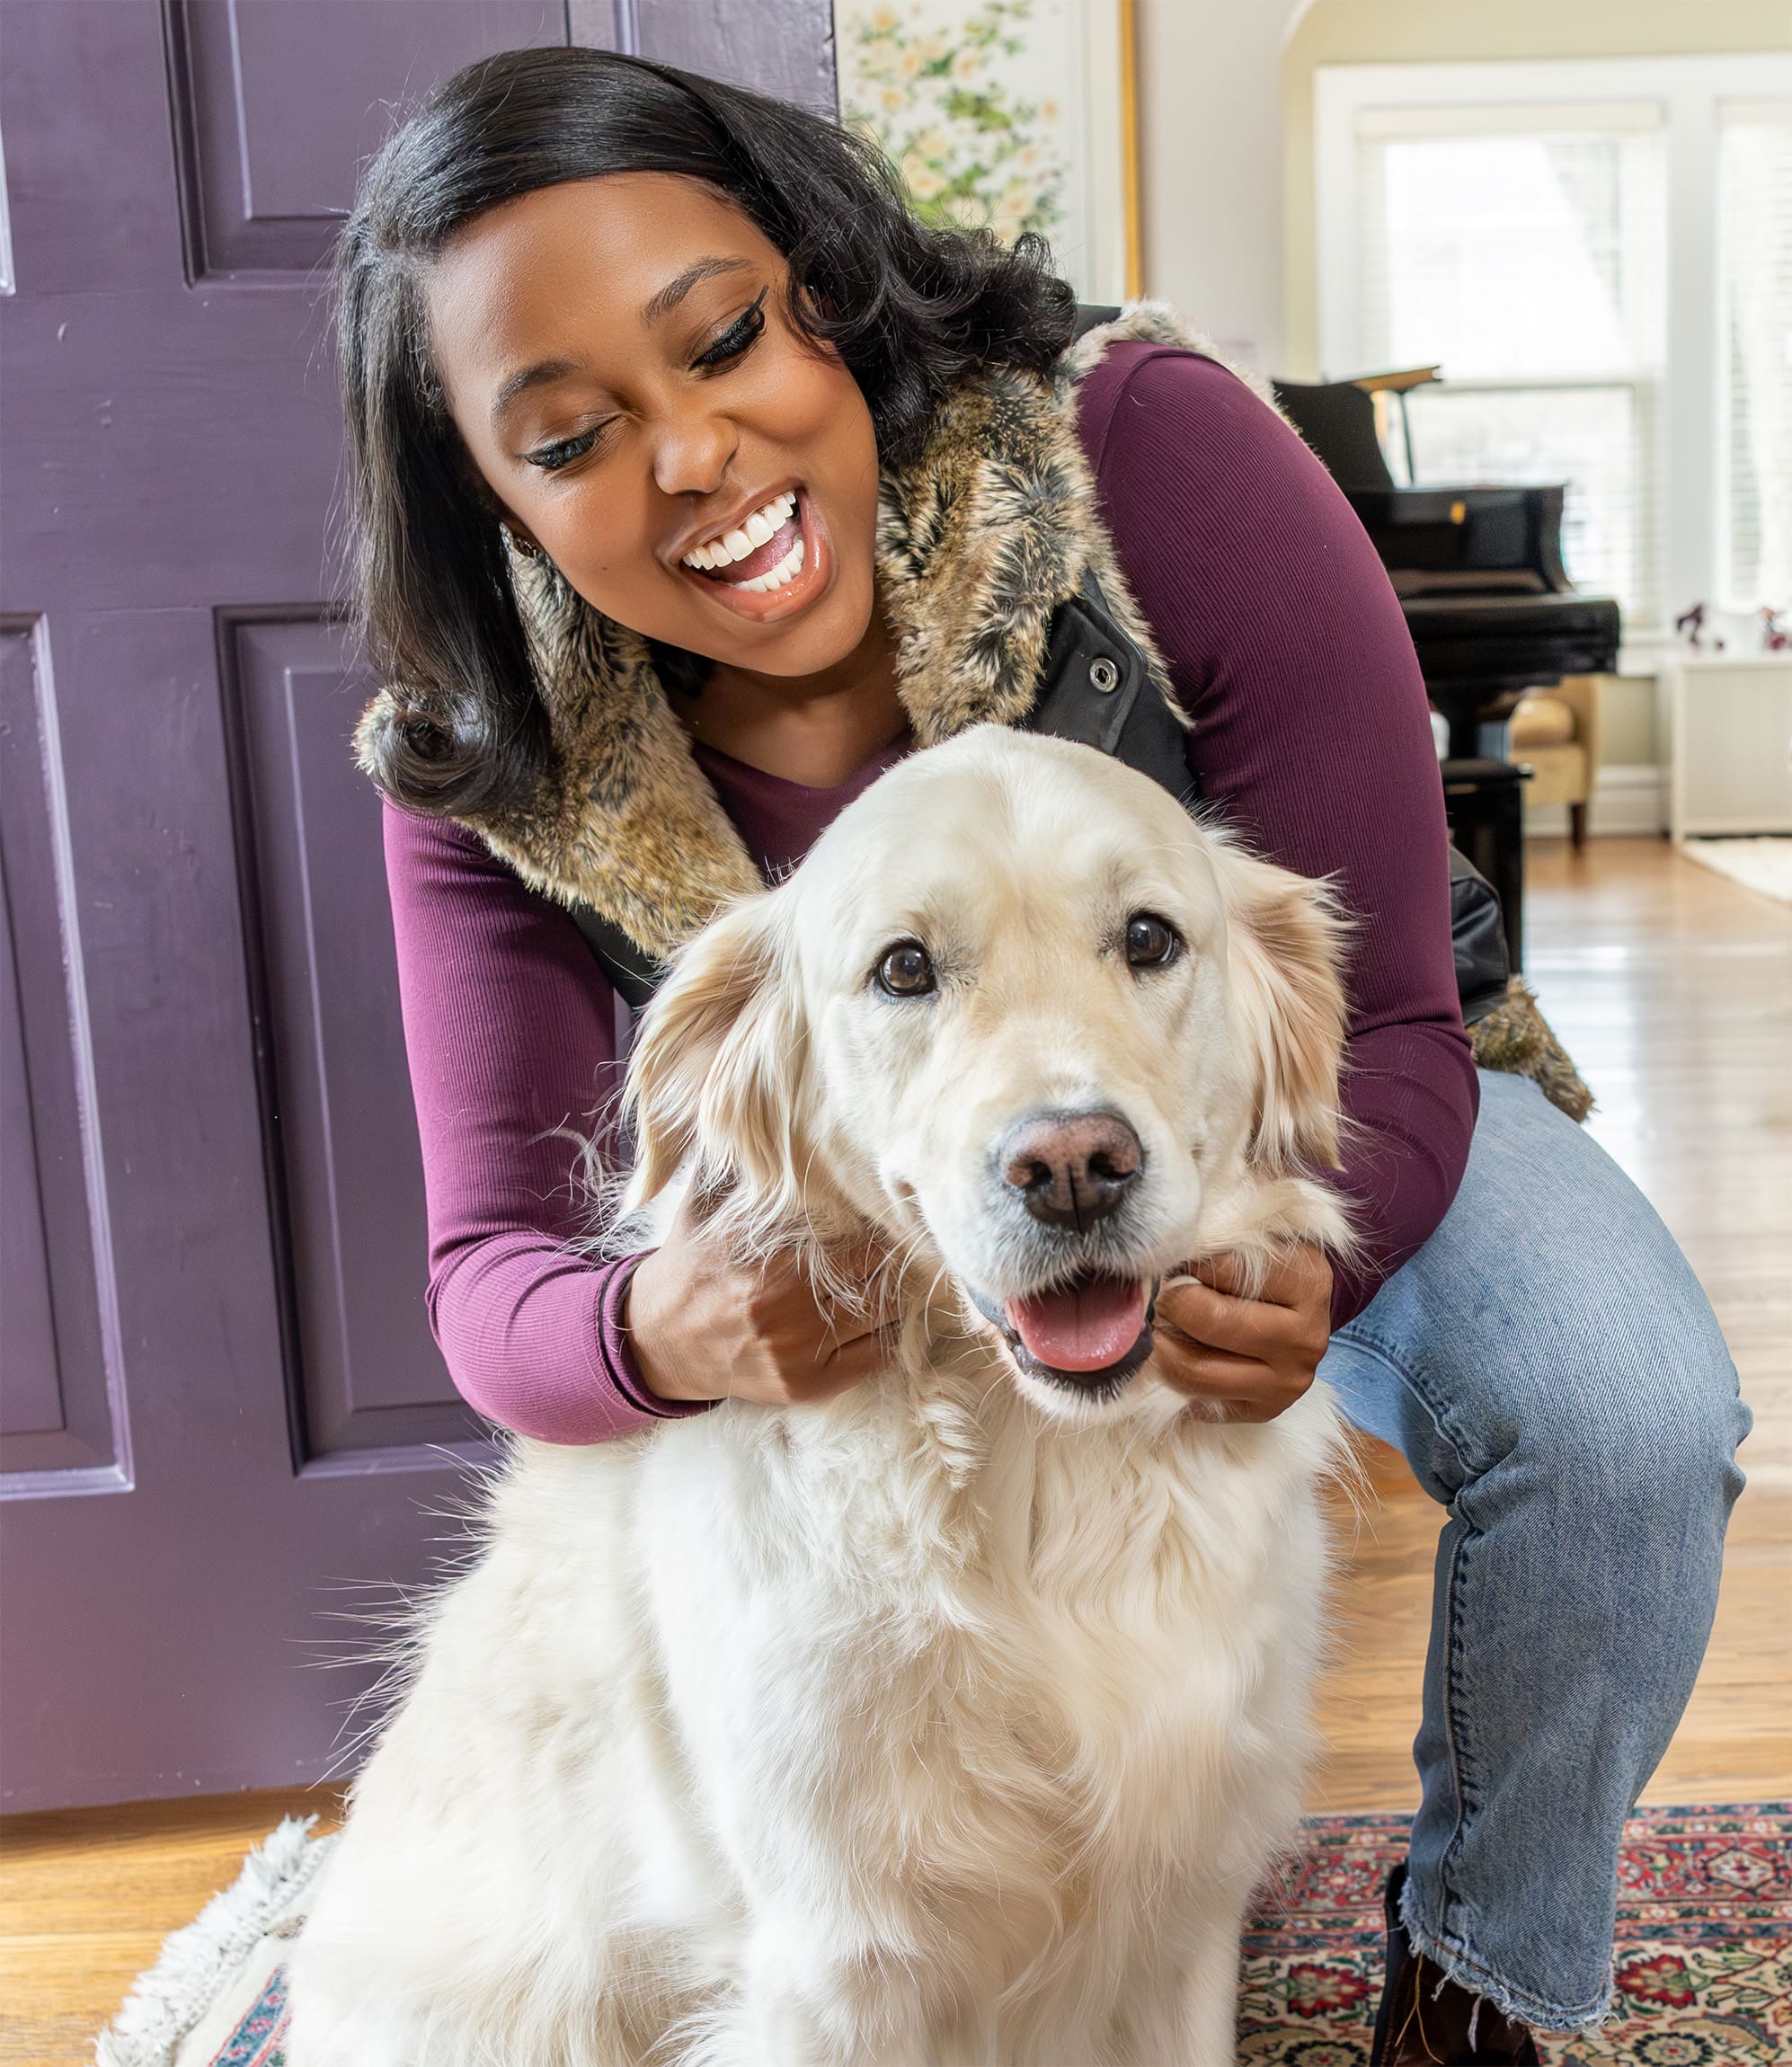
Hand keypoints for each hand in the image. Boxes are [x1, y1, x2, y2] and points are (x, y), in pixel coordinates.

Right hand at [623, 1195, 894, 1406]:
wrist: (657, 1340)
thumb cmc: (690, 1266)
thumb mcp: (701, 1209)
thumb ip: (736, 1168)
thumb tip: (762, 1117)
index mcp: (765, 1265)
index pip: (855, 1241)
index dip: (881, 1225)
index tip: (895, 1211)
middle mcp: (782, 1312)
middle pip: (875, 1278)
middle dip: (896, 1258)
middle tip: (915, 1241)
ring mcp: (795, 1354)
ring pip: (881, 1318)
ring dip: (899, 1294)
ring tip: (908, 1273)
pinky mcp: (803, 1386)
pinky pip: (871, 1359)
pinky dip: (888, 1333)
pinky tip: (887, 1314)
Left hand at [1151, 1245, 1332, 1422]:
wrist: (1300, 1312)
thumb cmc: (1271, 1269)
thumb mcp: (1259, 1241)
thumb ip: (1221, 1243)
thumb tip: (1165, 1256)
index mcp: (1309, 1283)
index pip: (1224, 1268)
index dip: (1187, 1263)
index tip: (1176, 1260)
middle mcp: (1306, 1338)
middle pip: (1211, 1322)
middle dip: (1171, 1304)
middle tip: (1160, 1295)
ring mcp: (1290, 1382)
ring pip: (1198, 1371)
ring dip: (1163, 1346)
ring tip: (1161, 1325)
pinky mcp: (1268, 1411)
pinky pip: (1200, 1402)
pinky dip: (1176, 1380)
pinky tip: (1179, 1355)